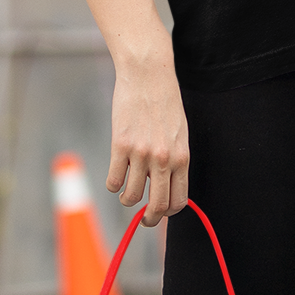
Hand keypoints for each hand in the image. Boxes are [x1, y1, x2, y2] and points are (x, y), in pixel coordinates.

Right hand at [106, 47, 189, 227]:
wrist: (148, 75)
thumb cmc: (165, 103)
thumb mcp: (179, 133)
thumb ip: (174, 160)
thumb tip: (164, 187)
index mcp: (182, 157)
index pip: (179, 200)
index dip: (169, 212)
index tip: (161, 211)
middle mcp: (164, 159)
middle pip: (158, 206)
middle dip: (149, 219)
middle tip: (143, 219)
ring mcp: (141, 153)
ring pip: (132, 196)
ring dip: (127, 200)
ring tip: (125, 194)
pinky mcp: (120, 145)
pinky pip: (114, 180)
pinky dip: (113, 185)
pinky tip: (115, 178)